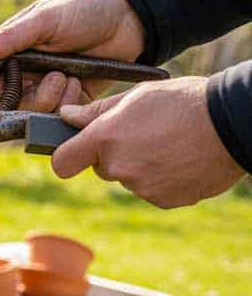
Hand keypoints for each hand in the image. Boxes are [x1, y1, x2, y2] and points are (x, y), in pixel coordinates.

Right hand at [0, 0, 145, 110]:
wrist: (130, 20)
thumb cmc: (83, 11)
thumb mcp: (46, 19)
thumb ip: (12, 37)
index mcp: (14, 51)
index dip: (0, 86)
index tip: (15, 82)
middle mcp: (27, 73)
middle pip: (13, 103)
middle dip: (33, 95)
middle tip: (53, 77)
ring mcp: (48, 88)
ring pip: (34, 112)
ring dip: (52, 98)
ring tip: (68, 77)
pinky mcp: (71, 100)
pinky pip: (59, 115)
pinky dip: (68, 103)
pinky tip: (78, 84)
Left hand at [52, 77, 244, 207]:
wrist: (233, 123)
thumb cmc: (183, 101)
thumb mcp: (137, 95)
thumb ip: (97, 111)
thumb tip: (66, 117)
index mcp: (105, 139)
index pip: (62, 162)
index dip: (66, 156)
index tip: (74, 151)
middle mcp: (119, 167)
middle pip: (101, 167)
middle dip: (113, 154)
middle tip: (141, 133)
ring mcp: (142, 187)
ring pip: (128, 178)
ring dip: (139, 165)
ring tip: (167, 142)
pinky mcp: (164, 200)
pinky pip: (151, 190)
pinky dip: (160, 178)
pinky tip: (179, 158)